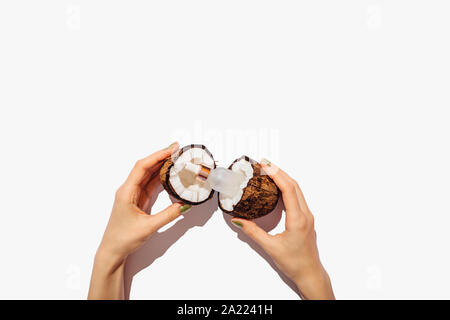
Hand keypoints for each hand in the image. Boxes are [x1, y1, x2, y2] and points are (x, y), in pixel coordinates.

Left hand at [88, 142, 190, 298]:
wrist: (112, 250)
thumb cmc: (123, 239)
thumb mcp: (148, 227)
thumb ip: (168, 215)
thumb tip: (184, 205)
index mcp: (126, 192)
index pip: (142, 167)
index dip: (157, 156)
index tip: (171, 149)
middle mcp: (128, 189)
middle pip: (145, 167)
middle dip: (160, 156)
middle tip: (177, 149)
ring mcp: (133, 194)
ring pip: (148, 174)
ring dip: (161, 165)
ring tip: (175, 158)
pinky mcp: (138, 200)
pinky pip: (150, 184)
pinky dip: (160, 177)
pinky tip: (169, 173)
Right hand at [231, 159, 334, 299]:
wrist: (310, 273)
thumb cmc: (294, 263)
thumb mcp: (270, 247)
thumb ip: (253, 232)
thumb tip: (239, 220)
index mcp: (298, 220)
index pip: (289, 190)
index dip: (277, 175)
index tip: (266, 166)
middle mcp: (305, 215)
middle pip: (294, 185)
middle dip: (279, 172)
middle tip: (264, 164)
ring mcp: (307, 216)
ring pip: (297, 190)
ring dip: (284, 178)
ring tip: (269, 171)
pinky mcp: (306, 218)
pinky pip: (297, 197)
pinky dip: (287, 187)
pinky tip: (277, 187)